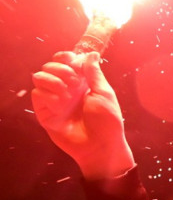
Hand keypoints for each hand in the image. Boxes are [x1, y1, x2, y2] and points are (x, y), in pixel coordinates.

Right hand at [31, 51, 134, 179]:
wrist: (100, 146)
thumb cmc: (107, 121)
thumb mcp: (104, 93)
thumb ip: (94, 73)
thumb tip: (91, 53)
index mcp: (82, 82)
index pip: (64, 61)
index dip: (64, 57)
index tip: (70, 59)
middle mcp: (66, 89)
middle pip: (49, 66)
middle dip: (61, 69)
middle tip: (73, 82)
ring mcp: (54, 100)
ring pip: (39, 77)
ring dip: (53, 81)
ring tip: (67, 95)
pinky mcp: (45, 113)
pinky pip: (37, 95)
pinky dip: (49, 97)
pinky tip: (61, 107)